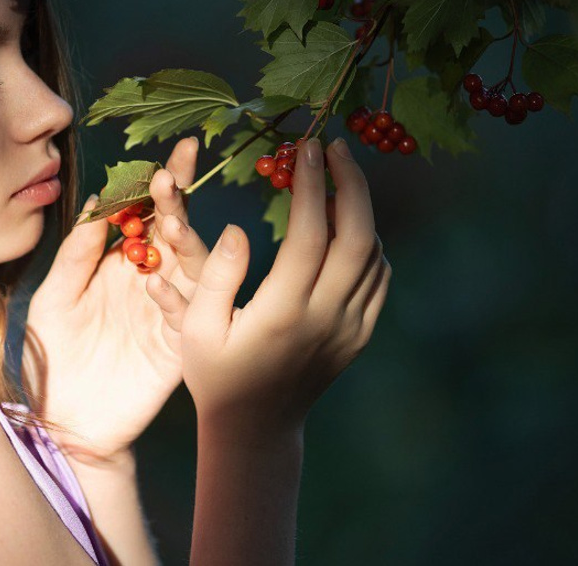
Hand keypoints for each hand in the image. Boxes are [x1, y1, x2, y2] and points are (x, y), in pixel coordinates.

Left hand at [23, 137, 198, 463]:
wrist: (61, 423)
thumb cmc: (51, 357)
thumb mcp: (53, 297)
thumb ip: (77, 253)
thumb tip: (98, 201)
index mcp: (121, 264)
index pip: (149, 214)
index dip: (164, 183)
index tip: (178, 150)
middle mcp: (151, 282)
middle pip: (176, 232)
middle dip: (177, 202)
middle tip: (170, 177)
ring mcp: (168, 314)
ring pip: (193, 269)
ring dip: (187, 241)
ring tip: (172, 219)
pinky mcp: (177, 349)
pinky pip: (191, 317)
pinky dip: (180, 299)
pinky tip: (155, 284)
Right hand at [146, 137, 388, 435]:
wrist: (256, 429)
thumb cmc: (215, 374)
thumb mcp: (197, 329)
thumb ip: (218, 276)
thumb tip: (240, 228)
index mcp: (283, 313)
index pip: (310, 235)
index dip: (312, 186)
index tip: (306, 147)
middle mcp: (326, 319)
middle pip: (358, 237)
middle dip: (351, 184)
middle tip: (333, 147)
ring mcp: (350, 328)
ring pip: (374, 254)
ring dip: (359, 209)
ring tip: (334, 177)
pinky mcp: (360, 335)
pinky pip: (379, 278)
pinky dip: (369, 242)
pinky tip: (345, 223)